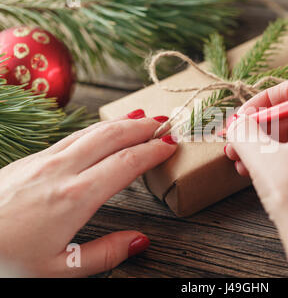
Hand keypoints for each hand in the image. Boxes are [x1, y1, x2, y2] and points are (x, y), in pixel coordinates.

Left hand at [0, 110, 176, 276]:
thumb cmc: (7, 259)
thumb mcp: (60, 270)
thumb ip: (105, 254)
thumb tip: (140, 241)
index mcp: (75, 197)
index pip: (126, 163)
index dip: (153, 151)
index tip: (171, 145)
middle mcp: (62, 170)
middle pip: (111, 136)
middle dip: (142, 126)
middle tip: (165, 123)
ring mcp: (43, 160)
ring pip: (91, 131)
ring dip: (121, 122)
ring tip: (141, 118)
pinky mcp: (30, 159)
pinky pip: (73, 136)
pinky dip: (97, 129)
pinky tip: (103, 132)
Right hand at [225, 79, 287, 276]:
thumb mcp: (260, 155)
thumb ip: (243, 130)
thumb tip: (237, 123)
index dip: (263, 99)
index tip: (243, 116)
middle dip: (260, 129)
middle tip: (236, 142)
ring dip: (267, 147)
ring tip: (241, 162)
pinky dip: (284, 161)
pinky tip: (261, 175)